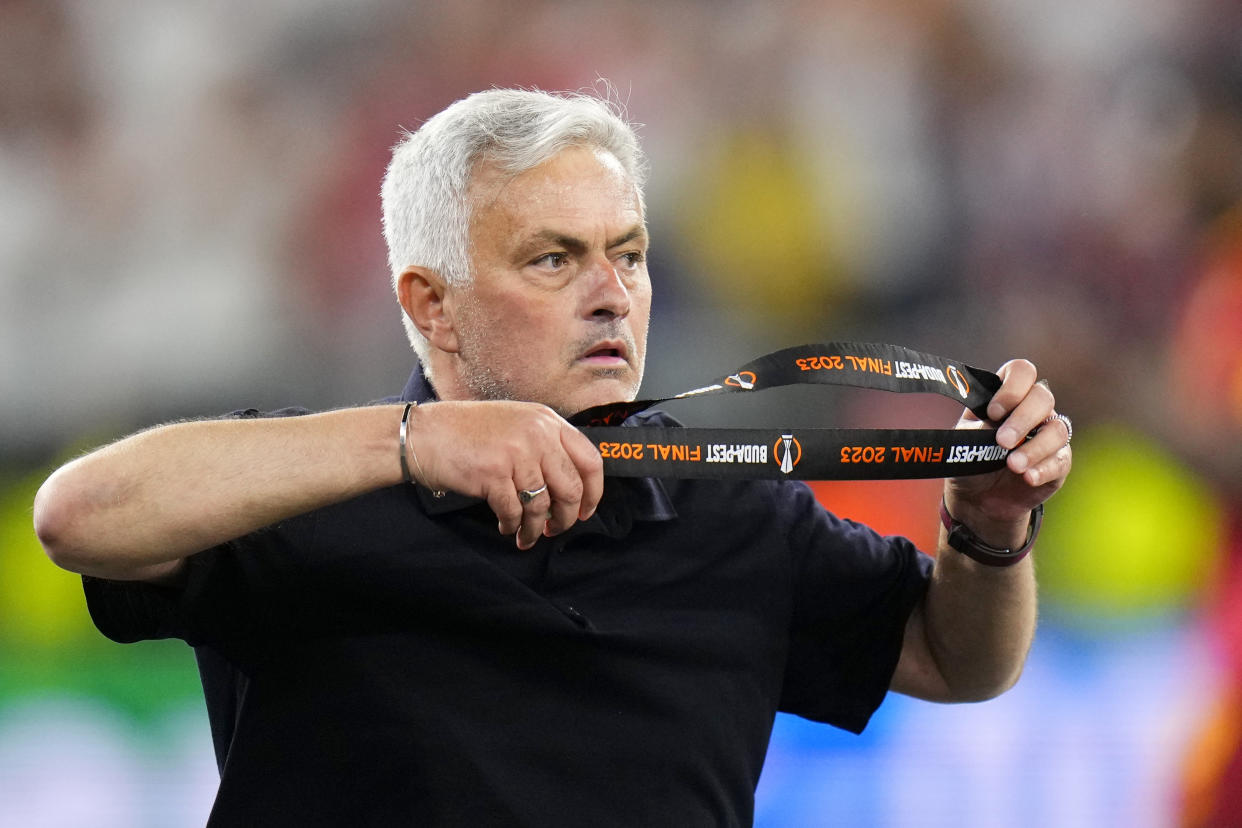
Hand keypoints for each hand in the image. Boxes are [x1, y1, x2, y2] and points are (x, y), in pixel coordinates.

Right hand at [406, 401, 603, 548]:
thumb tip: (568, 485)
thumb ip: (544, 445)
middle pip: (571, 488)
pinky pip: (514, 511)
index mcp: (547, 421)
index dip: (593, 492)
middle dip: (565, 517)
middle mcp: (537, 434)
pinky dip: (512, 525)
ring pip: (542, 505)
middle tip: (556, 528)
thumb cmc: (466, 432)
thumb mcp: (516, 424)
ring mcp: (516, 453)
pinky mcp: (494, 474)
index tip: (585, 510)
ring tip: (526, 536)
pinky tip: (506, 526)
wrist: (424, 434)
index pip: (590, 460)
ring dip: (535, 528)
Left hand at [945, 359, 1071, 537]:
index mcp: (1008, 395)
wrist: (976, 497)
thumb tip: (995, 424)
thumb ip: (980, 427)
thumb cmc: (970, 458)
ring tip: (1012, 465)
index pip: (1022, 372)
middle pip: (1042, 398)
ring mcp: (1048, 435)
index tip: (993, 412)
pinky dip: (1044, 468)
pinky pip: (1061, 460)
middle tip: (1002, 441)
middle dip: (1022, 419)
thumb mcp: (965, 439)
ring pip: (1057, 430)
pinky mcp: (1058, 463)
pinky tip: (1027, 477)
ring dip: (1034, 447)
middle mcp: (1033, 410)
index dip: (1012, 387)